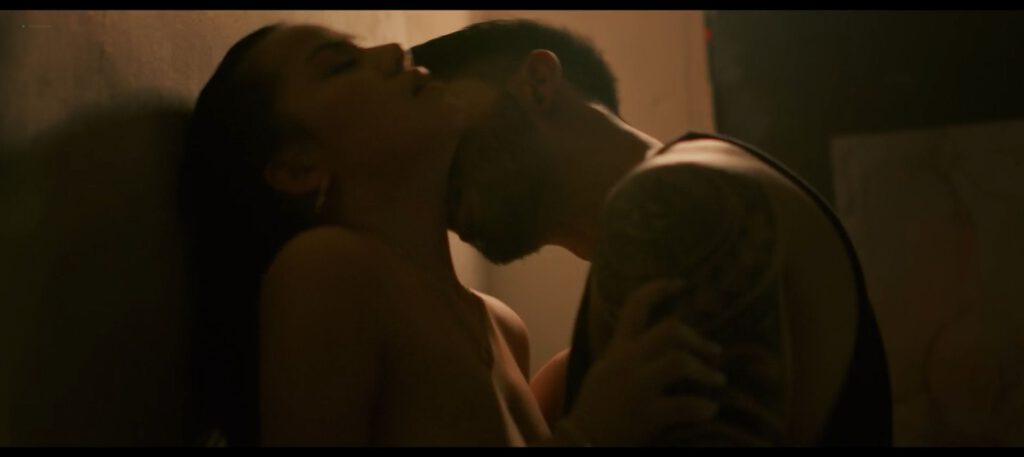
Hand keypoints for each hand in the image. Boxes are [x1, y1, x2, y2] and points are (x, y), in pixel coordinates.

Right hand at [559, 279, 726, 445]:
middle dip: (698, 339)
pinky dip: (704, 407)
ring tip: (718, 382)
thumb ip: (630, 352)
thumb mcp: (607, 369)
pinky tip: (709, 410)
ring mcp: (637, 387)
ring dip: (706, 372)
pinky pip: (686, 405)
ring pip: (681, 362)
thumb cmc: (598, 405)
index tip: (682, 284)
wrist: (581, 441)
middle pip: (670, 330)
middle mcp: (627, 362)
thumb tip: (667, 343)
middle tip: (714, 352)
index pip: (635, 306)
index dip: (659, 289)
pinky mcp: (647, 414)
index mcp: (617, 349)